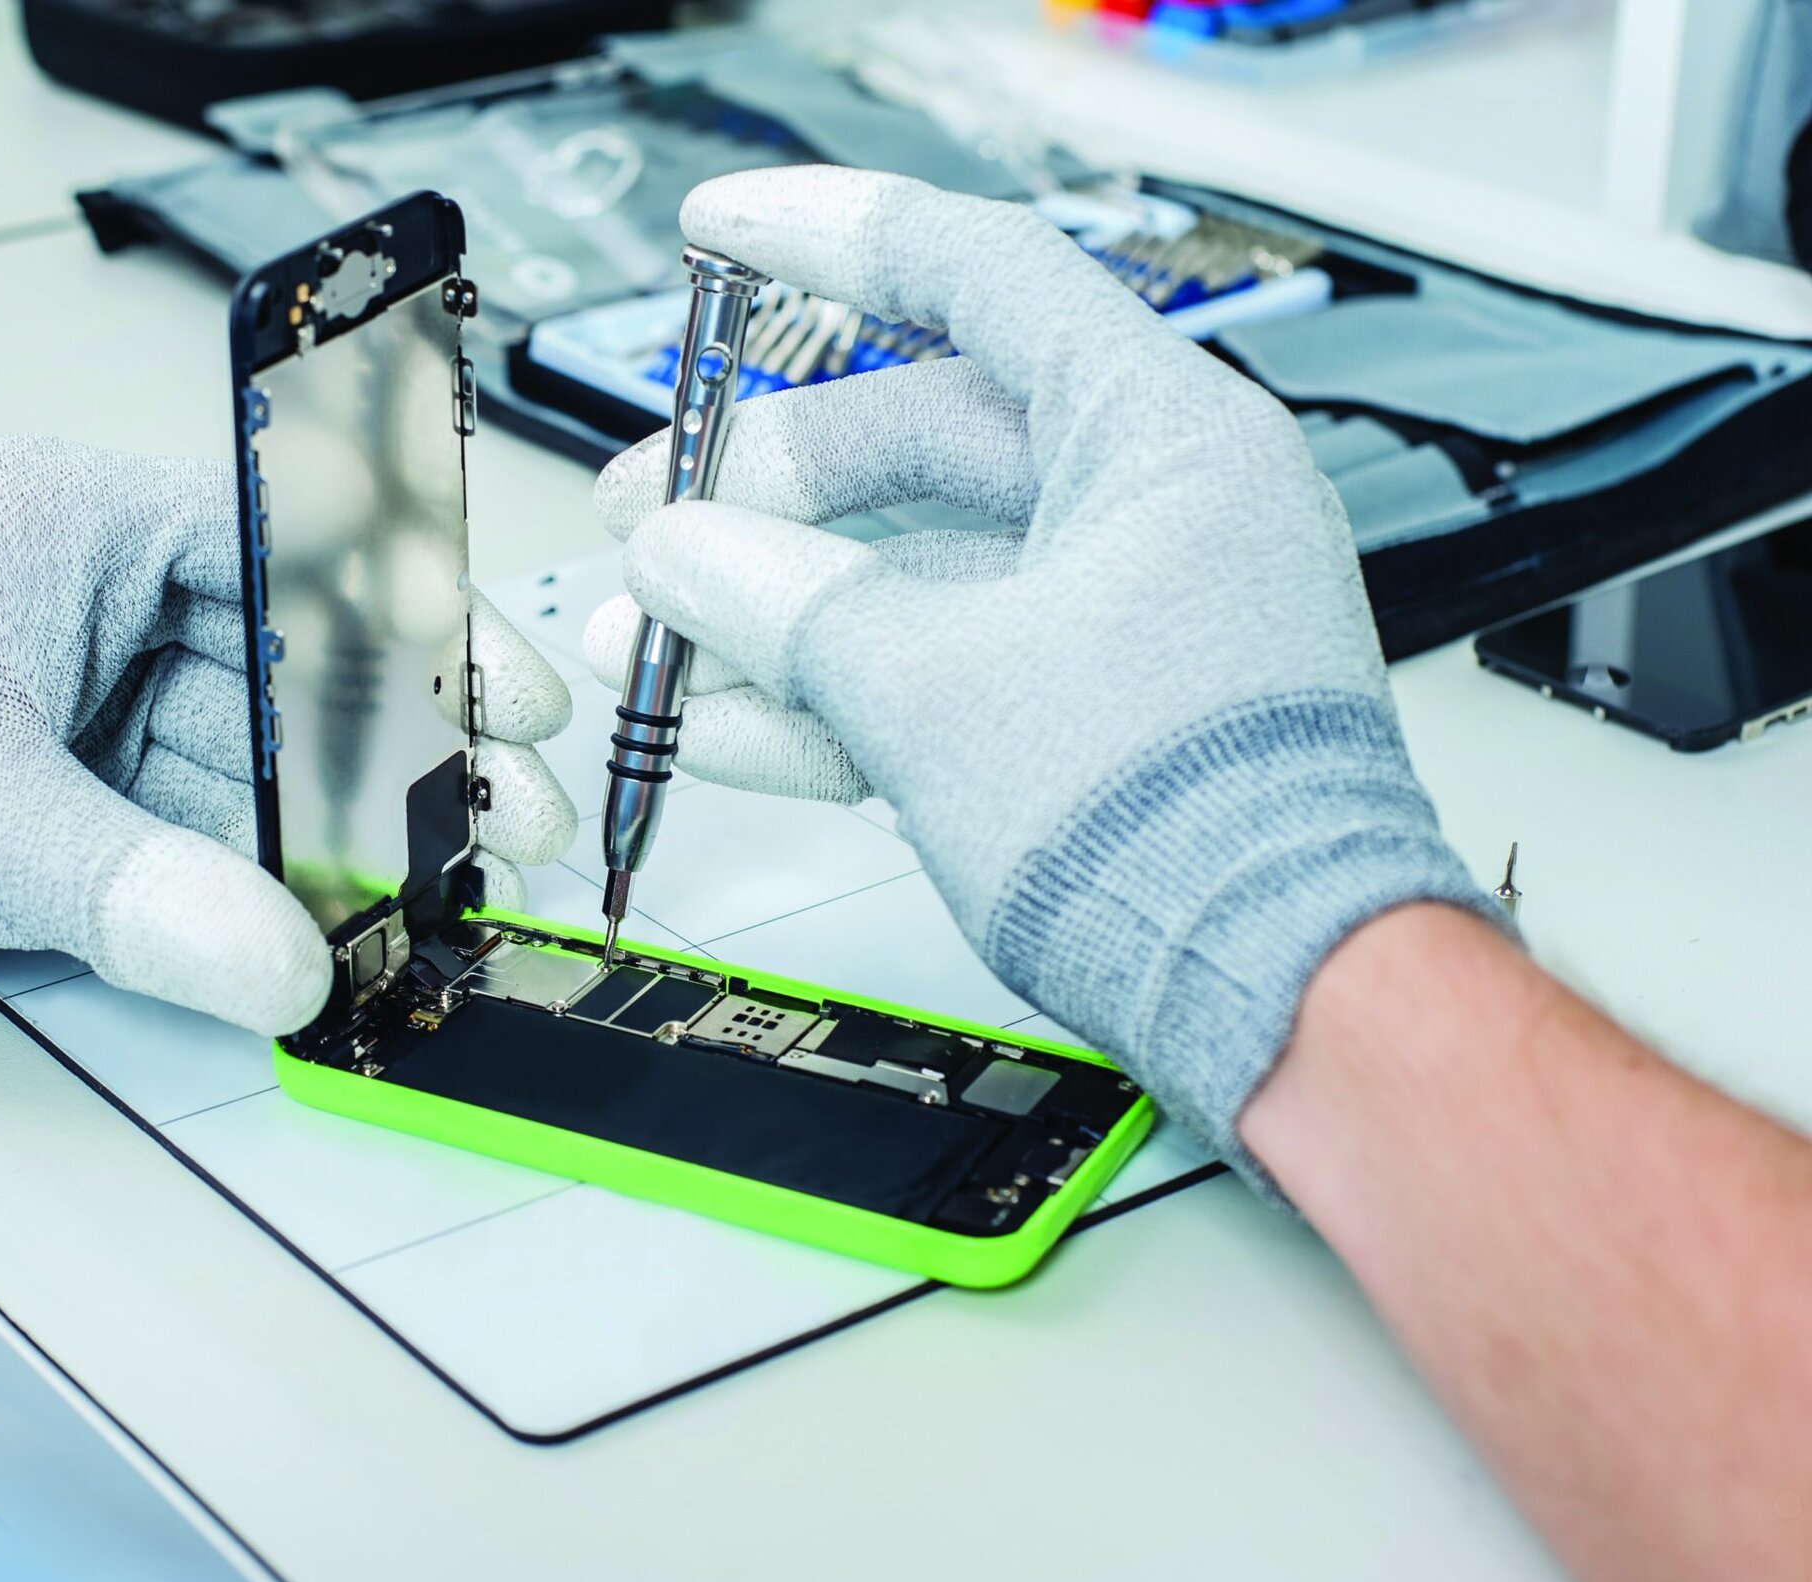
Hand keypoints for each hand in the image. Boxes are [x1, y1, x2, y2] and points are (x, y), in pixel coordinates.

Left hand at [0, 438, 572, 1035]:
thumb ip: (140, 895)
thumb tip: (288, 966)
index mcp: (81, 523)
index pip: (297, 543)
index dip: (421, 624)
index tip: (507, 700)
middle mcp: (98, 585)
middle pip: (301, 656)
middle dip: (411, 750)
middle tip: (508, 824)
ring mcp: (88, 678)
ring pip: (260, 743)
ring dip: (351, 819)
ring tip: (451, 887)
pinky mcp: (73, 761)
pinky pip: (203, 801)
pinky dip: (268, 858)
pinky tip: (345, 906)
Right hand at [587, 168, 1497, 1180]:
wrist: (1284, 997)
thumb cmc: (1181, 833)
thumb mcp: (929, 689)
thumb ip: (783, 602)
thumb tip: (678, 555)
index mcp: (1157, 436)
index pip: (975, 276)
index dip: (828, 240)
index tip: (719, 233)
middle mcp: (1154, 506)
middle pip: (923, 436)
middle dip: (764, 483)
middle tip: (648, 513)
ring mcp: (1130, 613)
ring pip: (920, 567)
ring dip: (778, 604)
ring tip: (650, 636)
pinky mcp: (1101, 713)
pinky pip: (946, 665)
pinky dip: (838, 691)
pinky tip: (723, 724)